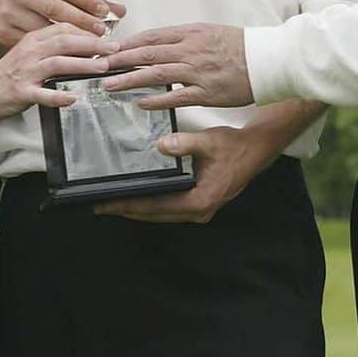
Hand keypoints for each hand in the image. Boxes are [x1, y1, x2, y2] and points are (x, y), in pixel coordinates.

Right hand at [0, 23, 118, 120]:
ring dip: (82, 64)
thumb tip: (84, 44)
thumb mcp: (29, 51)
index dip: (87, 30)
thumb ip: (52, 46)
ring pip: (56, 63)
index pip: (63, 28)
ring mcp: (26, 72)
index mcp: (33, 39)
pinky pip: (41, 94)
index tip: (108, 35)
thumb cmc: (9, 72)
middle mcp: (30, 52)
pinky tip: (73, 98)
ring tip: (102, 67)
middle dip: (92, 44)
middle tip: (113, 48)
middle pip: (64, 42)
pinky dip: (58, 96)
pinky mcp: (21, 92)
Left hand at [94, 125, 275, 223]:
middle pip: (156, 215)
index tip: (108, 204)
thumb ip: (184, 143)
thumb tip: (163, 145)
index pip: (156, 206)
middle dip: (128, 210)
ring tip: (116, 203)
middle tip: (102, 206)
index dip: (130, 205)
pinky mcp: (200, 204)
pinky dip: (153, 204)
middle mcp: (199, 211)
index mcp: (199, 201)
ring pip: (162, 214)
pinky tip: (141, 196)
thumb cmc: (233, 147)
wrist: (255, 151)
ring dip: (139, 209)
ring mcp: (200, 210)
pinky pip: (170, 208)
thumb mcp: (208, 141)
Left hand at [101, 23, 252, 108]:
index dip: (127, 44)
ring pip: (156, 75)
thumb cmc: (238, 45)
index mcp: (189, 33)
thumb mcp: (207, 32)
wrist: (267, 60)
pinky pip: (177, 97)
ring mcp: (197, 72)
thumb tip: (156, 44)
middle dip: (120, 61)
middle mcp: (190, 50)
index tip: (108, 49)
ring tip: (110, 85)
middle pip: (147, 54)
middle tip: (98, 66)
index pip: (151, 37)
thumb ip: (182, 38)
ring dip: (130, 79)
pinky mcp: (207, 93)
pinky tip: (139, 102)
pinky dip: (156, 100)